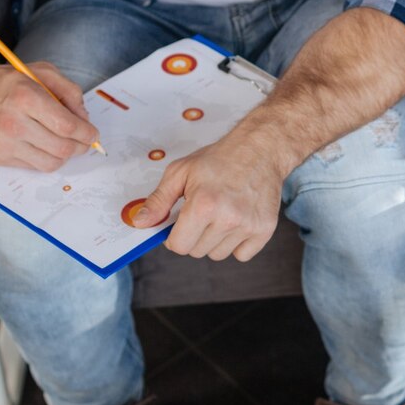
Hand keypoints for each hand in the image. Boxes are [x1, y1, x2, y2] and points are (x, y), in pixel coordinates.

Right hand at [0, 61, 97, 170]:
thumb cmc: (6, 81)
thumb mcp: (42, 72)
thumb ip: (69, 92)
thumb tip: (84, 119)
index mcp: (25, 98)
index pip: (67, 126)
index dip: (87, 134)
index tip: (93, 134)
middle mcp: (13, 123)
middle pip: (62, 148)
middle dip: (81, 147)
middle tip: (85, 141)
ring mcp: (4, 144)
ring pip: (50, 163)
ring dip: (65, 156)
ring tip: (67, 144)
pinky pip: (34, 167)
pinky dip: (46, 158)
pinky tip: (46, 145)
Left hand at [130, 134, 283, 260]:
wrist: (260, 149)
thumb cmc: (219, 159)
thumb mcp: (181, 172)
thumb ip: (158, 200)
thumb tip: (140, 222)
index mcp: (203, 205)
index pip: (179, 246)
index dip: (175, 236)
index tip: (182, 222)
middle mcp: (227, 218)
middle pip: (197, 252)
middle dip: (194, 235)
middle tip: (205, 211)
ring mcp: (248, 226)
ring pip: (218, 255)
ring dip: (215, 240)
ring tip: (222, 213)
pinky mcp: (264, 230)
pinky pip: (241, 255)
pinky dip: (237, 243)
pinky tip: (238, 221)